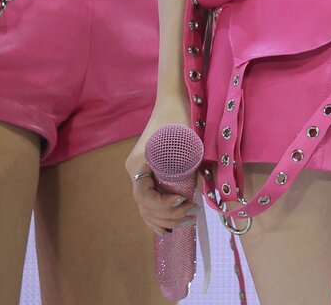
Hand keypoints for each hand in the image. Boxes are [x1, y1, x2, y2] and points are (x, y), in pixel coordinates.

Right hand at [126, 99, 199, 235]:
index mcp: (138, 164)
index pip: (144, 197)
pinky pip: (147, 201)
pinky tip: (167, 229)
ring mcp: (139, 173)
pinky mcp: (147, 174)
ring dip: (164, 219)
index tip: (183, 199)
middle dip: (168, 215)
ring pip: (145, 207)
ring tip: (186, 222)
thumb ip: (187, 164)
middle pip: (145, 206)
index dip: (162, 205)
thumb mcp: (184, 140)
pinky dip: (155, 216)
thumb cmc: (179, 117)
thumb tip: (196, 191)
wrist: (173, 101)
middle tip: (192, 213)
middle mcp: (134, 172)